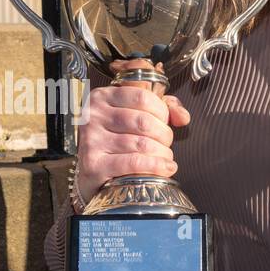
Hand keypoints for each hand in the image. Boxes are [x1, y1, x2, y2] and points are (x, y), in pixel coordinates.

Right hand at [74, 59, 191, 206]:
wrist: (87, 173)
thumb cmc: (113, 139)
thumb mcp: (131, 114)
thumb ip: (160, 108)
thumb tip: (182, 117)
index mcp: (102, 97)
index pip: (142, 97)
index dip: (162, 111)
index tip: (165, 122)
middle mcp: (94, 116)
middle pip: (144, 121)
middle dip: (164, 135)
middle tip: (166, 143)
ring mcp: (92, 140)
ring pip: (142, 144)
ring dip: (162, 153)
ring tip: (166, 158)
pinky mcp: (94, 165)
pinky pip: (134, 163)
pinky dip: (156, 166)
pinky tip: (165, 168)